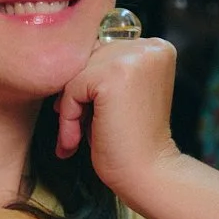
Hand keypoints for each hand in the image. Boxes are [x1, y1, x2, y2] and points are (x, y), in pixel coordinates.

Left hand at [54, 37, 183, 200]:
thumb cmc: (131, 140)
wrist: (148, 173)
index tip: (86, 115)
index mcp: (157, 47)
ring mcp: (133, 58)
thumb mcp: (124, 94)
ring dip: (70, 107)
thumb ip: (107, 69)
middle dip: (77, 94)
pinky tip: (76, 140)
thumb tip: (62, 55)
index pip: (104, 51)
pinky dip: (68, 116)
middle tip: (77, 129)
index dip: (90, 84)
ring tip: (74, 138)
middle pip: (89, 58)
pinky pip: (72, 88)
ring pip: (78, 72)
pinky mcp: (114, 74)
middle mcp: (149, 46)